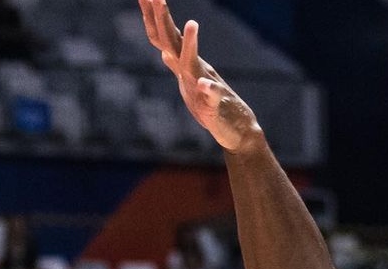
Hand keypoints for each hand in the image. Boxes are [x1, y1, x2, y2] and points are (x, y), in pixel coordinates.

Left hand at [138, 0, 261, 152]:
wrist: (236, 129)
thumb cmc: (209, 108)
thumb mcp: (188, 86)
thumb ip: (178, 67)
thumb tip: (163, 52)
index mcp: (185, 66)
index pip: (163, 38)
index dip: (151, 19)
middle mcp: (194, 70)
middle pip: (173, 43)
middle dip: (164, 20)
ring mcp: (205, 87)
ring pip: (194, 63)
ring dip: (191, 45)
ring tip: (192, 24)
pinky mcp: (215, 107)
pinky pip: (211, 97)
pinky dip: (207, 89)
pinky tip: (203, 84)